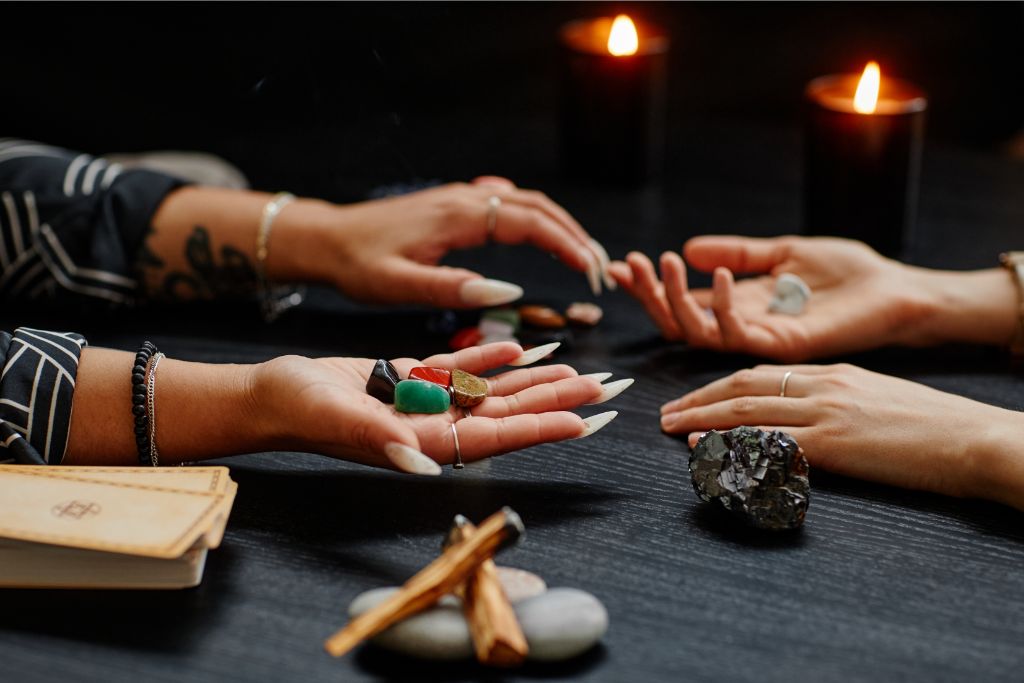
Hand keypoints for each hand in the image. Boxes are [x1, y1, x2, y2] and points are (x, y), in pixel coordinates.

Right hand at [251, 342, 628, 473]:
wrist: (273, 393)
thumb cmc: (298, 409)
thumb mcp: (337, 419)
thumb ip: (380, 438)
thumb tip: (421, 462)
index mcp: (424, 443)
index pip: (495, 437)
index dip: (542, 428)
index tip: (586, 421)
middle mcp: (434, 428)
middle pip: (510, 414)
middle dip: (560, 402)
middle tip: (609, 389)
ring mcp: (427, 404)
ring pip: (495, 391)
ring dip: (537, 380)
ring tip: (581, 368)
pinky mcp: (413, 380)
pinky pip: (464, 370)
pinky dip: (495, 358)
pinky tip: (524, 348)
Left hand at [305, 177, 611, 307]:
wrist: (327, 238)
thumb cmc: (358, 264)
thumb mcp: (399, 285)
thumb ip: (452, 288)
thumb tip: (509, 291)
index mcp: (458, 216)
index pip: (530, 223)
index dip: (567, 245)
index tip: (591, 272)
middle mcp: (465, 198)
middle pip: (538, 207)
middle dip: (575, 235)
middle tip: (600, 270)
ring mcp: (461, 198)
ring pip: (526, 203)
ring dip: (560, 226)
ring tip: (584, 257)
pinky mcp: (455, 205)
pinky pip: (507, 204)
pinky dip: (537, 219)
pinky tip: (544, 235)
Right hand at [607, 235, 1008, 361]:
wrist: (894, 290)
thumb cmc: (846, 271)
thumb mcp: (782, 250)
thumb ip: (738, 252)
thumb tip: (692, 248)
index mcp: (738, 304)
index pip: (681, 300)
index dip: (648, 287)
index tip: (617, 267)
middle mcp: (741, 325)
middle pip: (677, 321)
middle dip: (649, 295)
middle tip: (632, 264)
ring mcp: (758, 339)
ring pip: (696, 333)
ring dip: (674, 300)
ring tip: (665, 262)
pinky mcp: (781, 347)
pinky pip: (737, 334)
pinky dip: (722, 306)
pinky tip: (724, 275)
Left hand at [659, 363, 1023, 508]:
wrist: (974, 439)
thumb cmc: (932, 426)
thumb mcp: (876, 398)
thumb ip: (835, 401)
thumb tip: (801, 419)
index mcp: (833, 372)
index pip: (762, 373)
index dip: (720, 386)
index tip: (695, 398)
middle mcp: (822, 385)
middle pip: (742, 385)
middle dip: (699, 398)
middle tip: (666, 413)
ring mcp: (825, 412)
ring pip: (746, 408)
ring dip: (701, 418)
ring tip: (671, 428)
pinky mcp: (833, 443)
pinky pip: (768, 442)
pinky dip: (729, 443)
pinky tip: (704, 449)